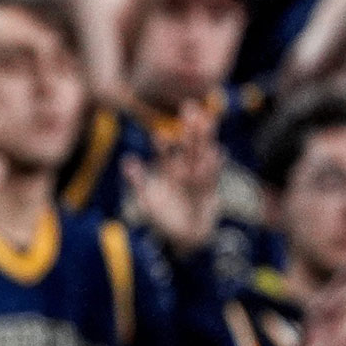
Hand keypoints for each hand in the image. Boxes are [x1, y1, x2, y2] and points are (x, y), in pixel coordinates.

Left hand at [124, 101, 223, 256]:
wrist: (185, 239)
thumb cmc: (164, 222)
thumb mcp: (147, 202)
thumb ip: (138, 182)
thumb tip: (127, 160)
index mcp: (169, 173)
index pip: (166, 155)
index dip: (164, 144)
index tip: (159, 133)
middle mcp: (185, 172)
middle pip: (187, 147)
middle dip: (189, 129)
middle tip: (190, 107)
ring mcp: (198, 180)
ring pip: (201, 156)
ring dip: (204, 139)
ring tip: (207, 121)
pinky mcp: (210, 191)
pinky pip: (212, 177)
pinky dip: (214, 165)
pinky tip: (218, 151)